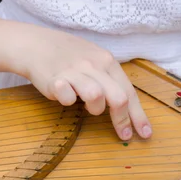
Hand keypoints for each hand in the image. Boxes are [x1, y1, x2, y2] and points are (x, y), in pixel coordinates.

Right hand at [17, 26, 151, 140]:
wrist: (36, 45)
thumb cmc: (69, 57)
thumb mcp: (95, 61)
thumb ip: (110, 81)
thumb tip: (127, 108)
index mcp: (107, 62)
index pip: (129, 92)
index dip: (138, 116)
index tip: (145, 134)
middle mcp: (94, 65)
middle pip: (118, 97)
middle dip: (122, 120)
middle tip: (123, 134)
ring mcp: (74, 72)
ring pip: (96, 97)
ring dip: (95, 109)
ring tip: (86, 106)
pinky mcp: (55, 80)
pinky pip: (67, 98)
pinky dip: (68, 101)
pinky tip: (64, 94)